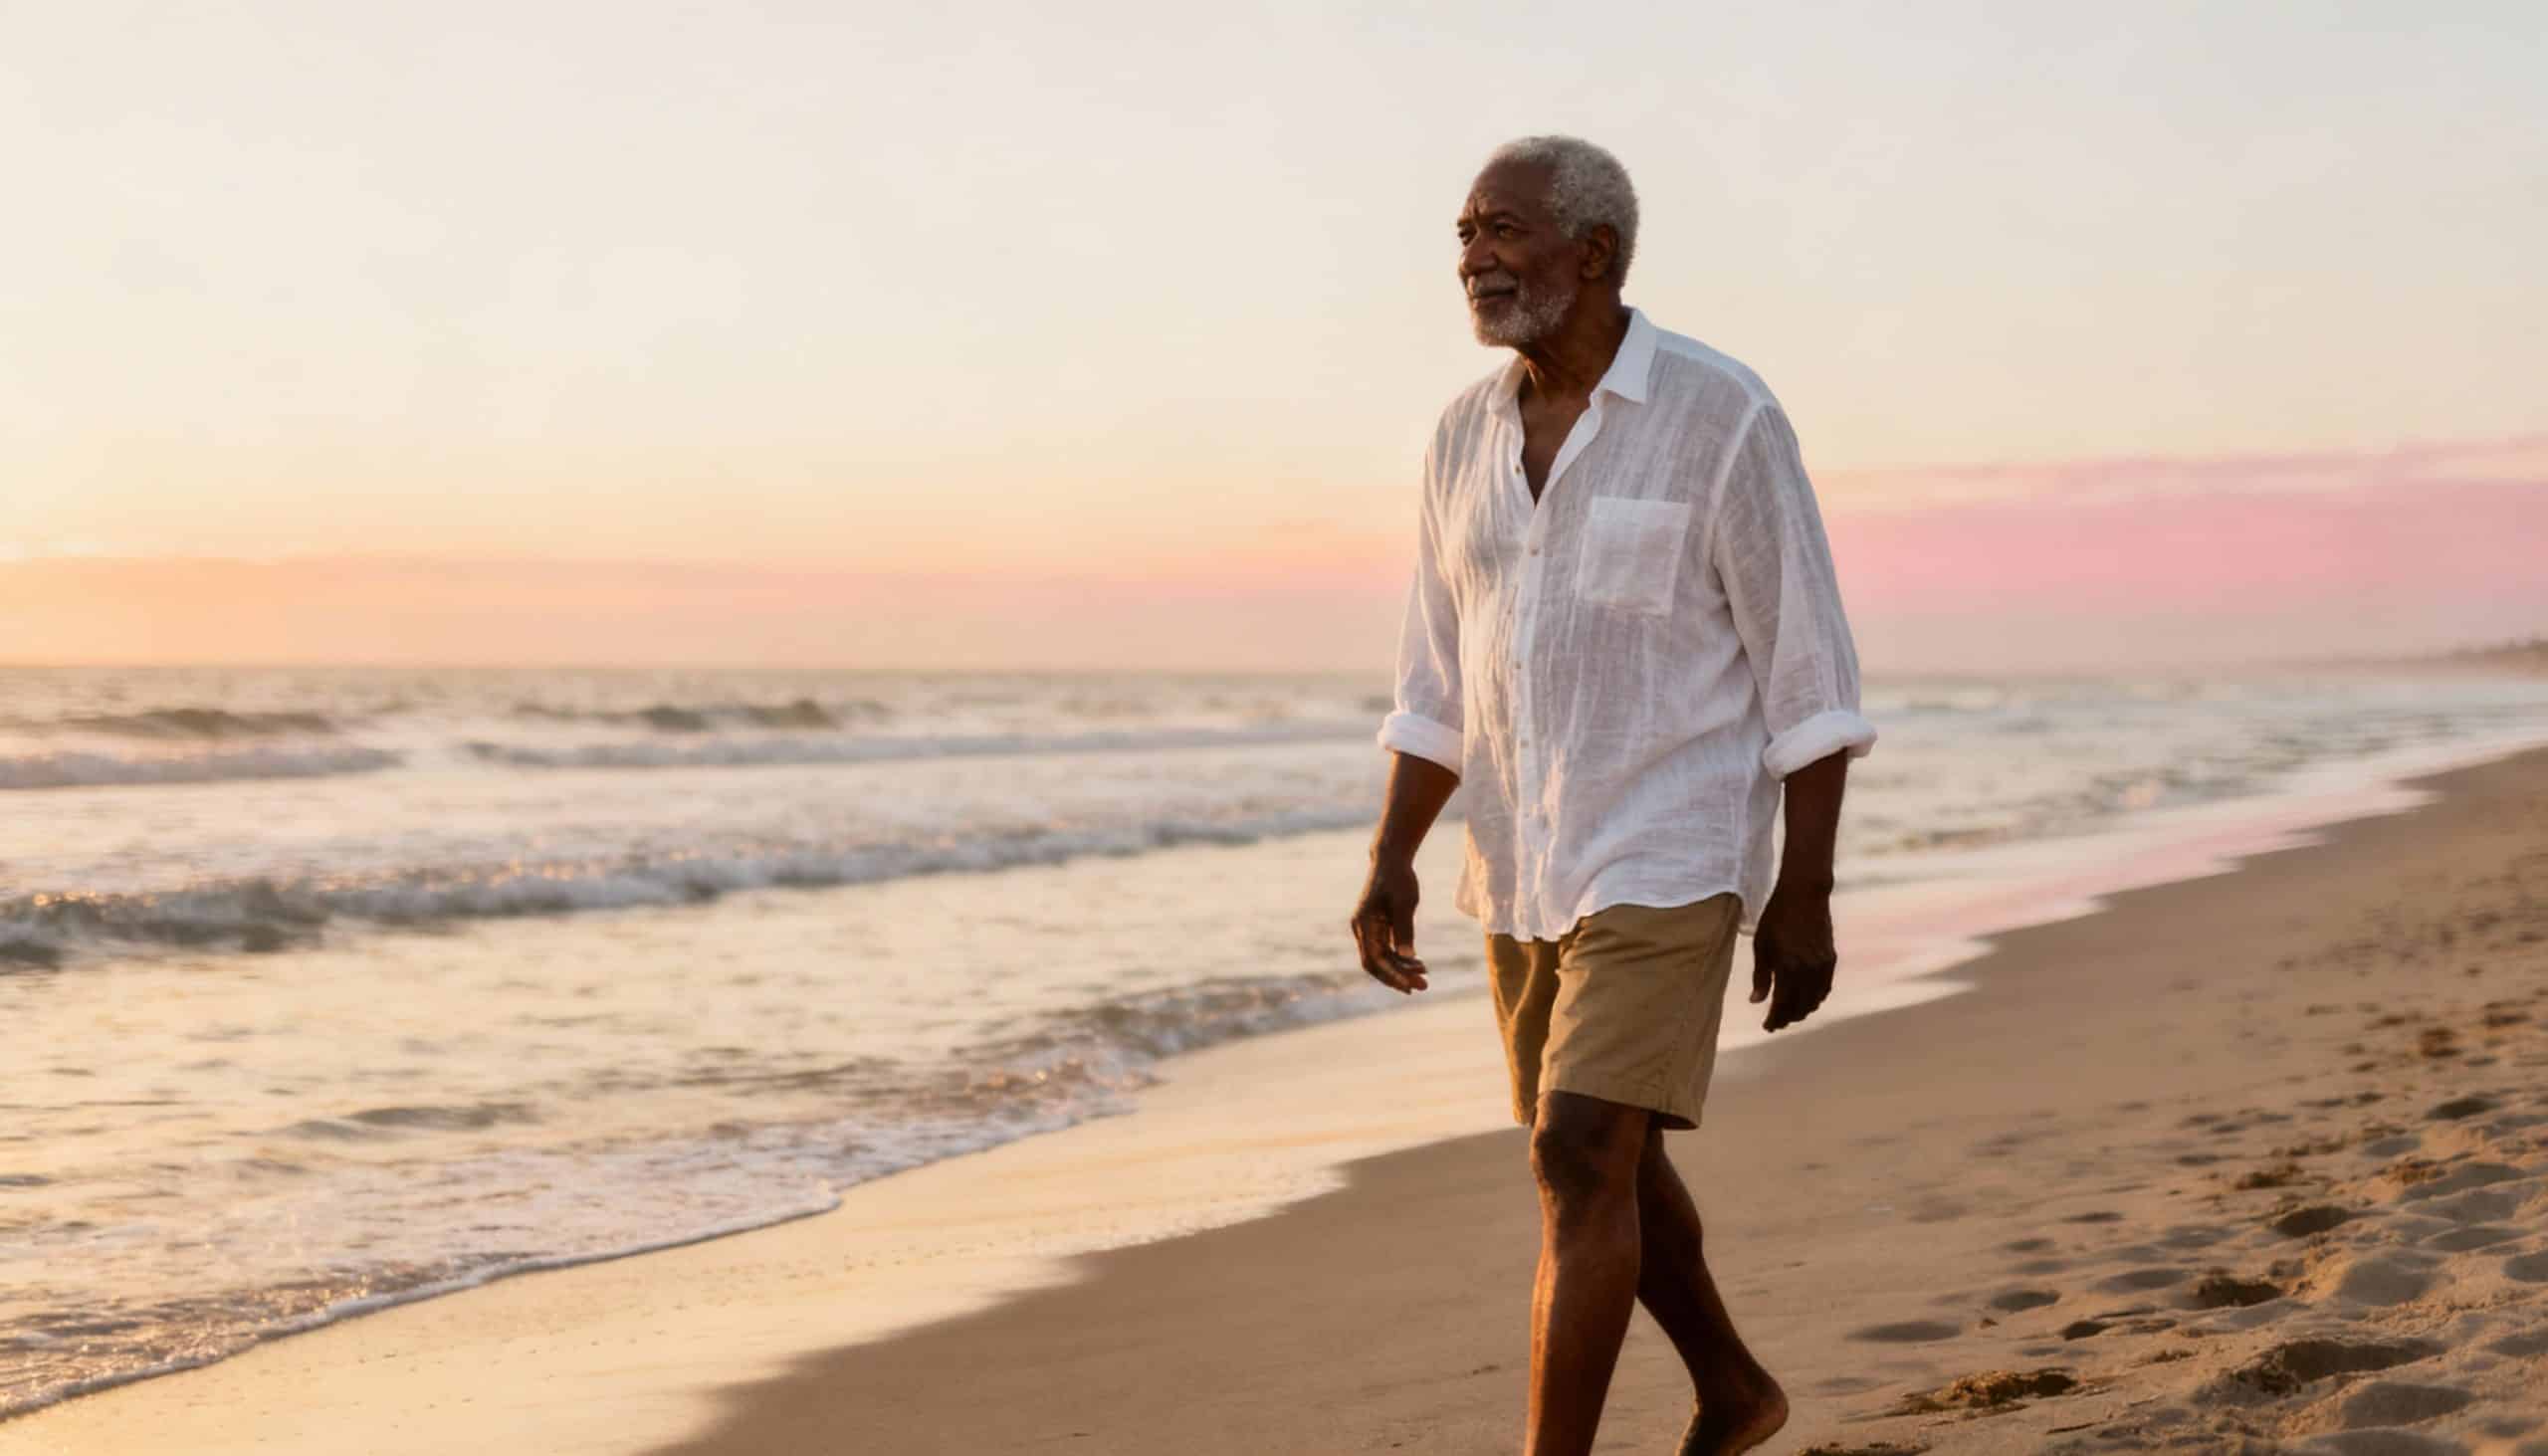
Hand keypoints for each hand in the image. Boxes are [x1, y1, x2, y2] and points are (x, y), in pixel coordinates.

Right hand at [1350, 856, 1429, 993]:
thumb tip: (1407, 956)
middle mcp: (1362, 930)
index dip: (1391, 976)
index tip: (1410, 985)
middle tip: (1423, 987)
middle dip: (1398, 977)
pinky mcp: (1377, 928)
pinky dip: (1401, 959)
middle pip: (1376, 964)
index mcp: (1364, 924)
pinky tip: (1418, 964)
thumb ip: (1404, 929)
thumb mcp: (1404, 903)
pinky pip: (1386, 950)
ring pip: (1382, 959)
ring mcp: (1368, 929)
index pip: (1374, 960)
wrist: (1391, 860)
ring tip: (1425, 975)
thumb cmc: (1398, 878)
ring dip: (1402, 970)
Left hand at [1747, 883, 1833, 1031]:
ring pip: (1815, 1000)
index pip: (1783, 1005)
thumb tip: (1757, 1001)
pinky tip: (1806, 999)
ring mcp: (1823, 966)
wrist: (1805, 894)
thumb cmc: (1776, 917)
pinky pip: (1825, 988)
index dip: (1775, 1019)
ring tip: (1789, 1013)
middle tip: (1776, 1022)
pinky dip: (1815, 998)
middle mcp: (1808, 972)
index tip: (1767, 1027)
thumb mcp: (1761, 945)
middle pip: (1800, 1007)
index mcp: (1788, 968)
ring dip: (1802, 1010)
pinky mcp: (1831, 959)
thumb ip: (1761, 976)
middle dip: (1788, 1018)